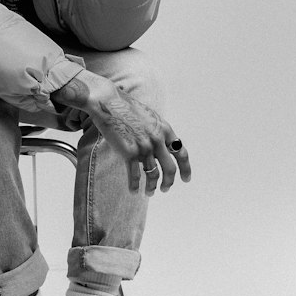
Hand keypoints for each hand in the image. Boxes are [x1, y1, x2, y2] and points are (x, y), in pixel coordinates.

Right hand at [51, 73, 190, 193]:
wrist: (108, 102)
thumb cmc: (126, 107)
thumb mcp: (149, 117)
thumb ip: (157, 131)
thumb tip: (161, 145)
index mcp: (165, 130)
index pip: (181, 153)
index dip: (186, 168)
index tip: (186, 178)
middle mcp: (158, 140)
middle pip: (170, 169)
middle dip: (169, 182)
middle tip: (166, 189)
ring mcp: (144, 147)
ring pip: (153, 174)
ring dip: (152, 187)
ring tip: (149, 192)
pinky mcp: (129, 152)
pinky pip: (135, 175)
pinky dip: (135, 186)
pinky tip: (133, 191)